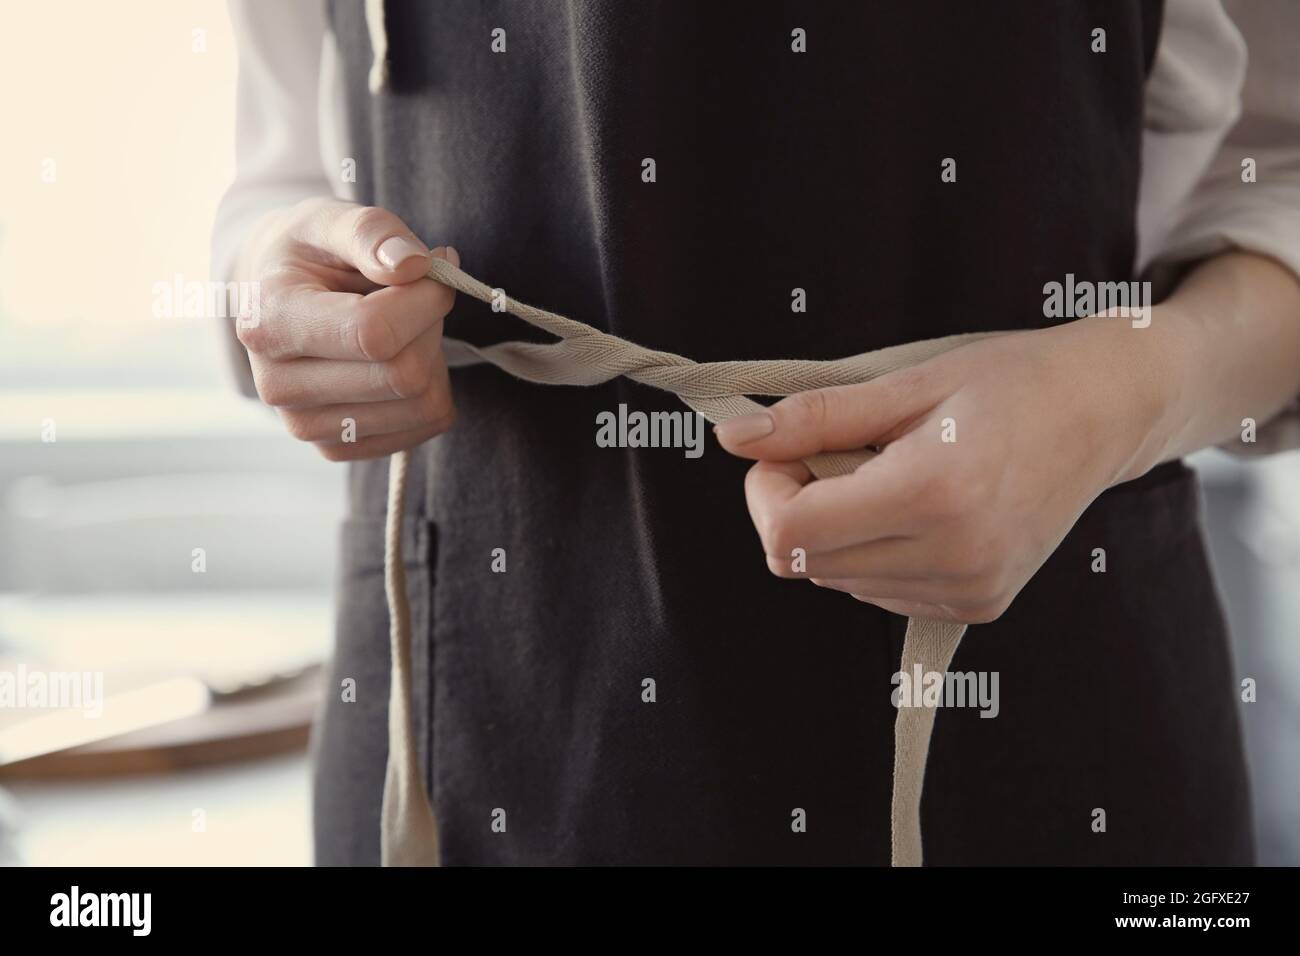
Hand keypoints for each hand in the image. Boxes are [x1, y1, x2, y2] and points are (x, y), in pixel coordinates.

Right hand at [235, 197, 457, 459]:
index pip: (374, 333)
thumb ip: (372, 232)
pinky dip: (431, 390)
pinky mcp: (336, 446)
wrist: (278, 297)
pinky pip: (424, 428)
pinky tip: (400, 360)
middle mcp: (277, 386)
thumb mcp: (331, 220)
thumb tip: (412, 265)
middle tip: (420, 297)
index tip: (434, 268)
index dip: (426, 298)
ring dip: (434, 360)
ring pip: (422, 406)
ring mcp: (304, 425)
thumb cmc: (311, 254)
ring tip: (405, 329)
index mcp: (268, 322)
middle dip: (432, 327)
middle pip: (404, 375)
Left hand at [714, 316, 1171, 623]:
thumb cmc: (1009, 381)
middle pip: (806, 562)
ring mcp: (969, 589)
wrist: (1105, 411)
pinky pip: (880, 593)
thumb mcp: (905, 383)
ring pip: (839, 581)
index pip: (790, 532)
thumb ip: (815, 417)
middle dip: (798, 505)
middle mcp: (953, 557)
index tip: (786, 449)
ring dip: (838, 530)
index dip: (765, 490)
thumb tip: (734, 439)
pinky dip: (874, 552)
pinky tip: (916, 508)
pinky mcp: (978, 606)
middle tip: (841, 452)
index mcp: (931, 495)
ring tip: (891, 474)